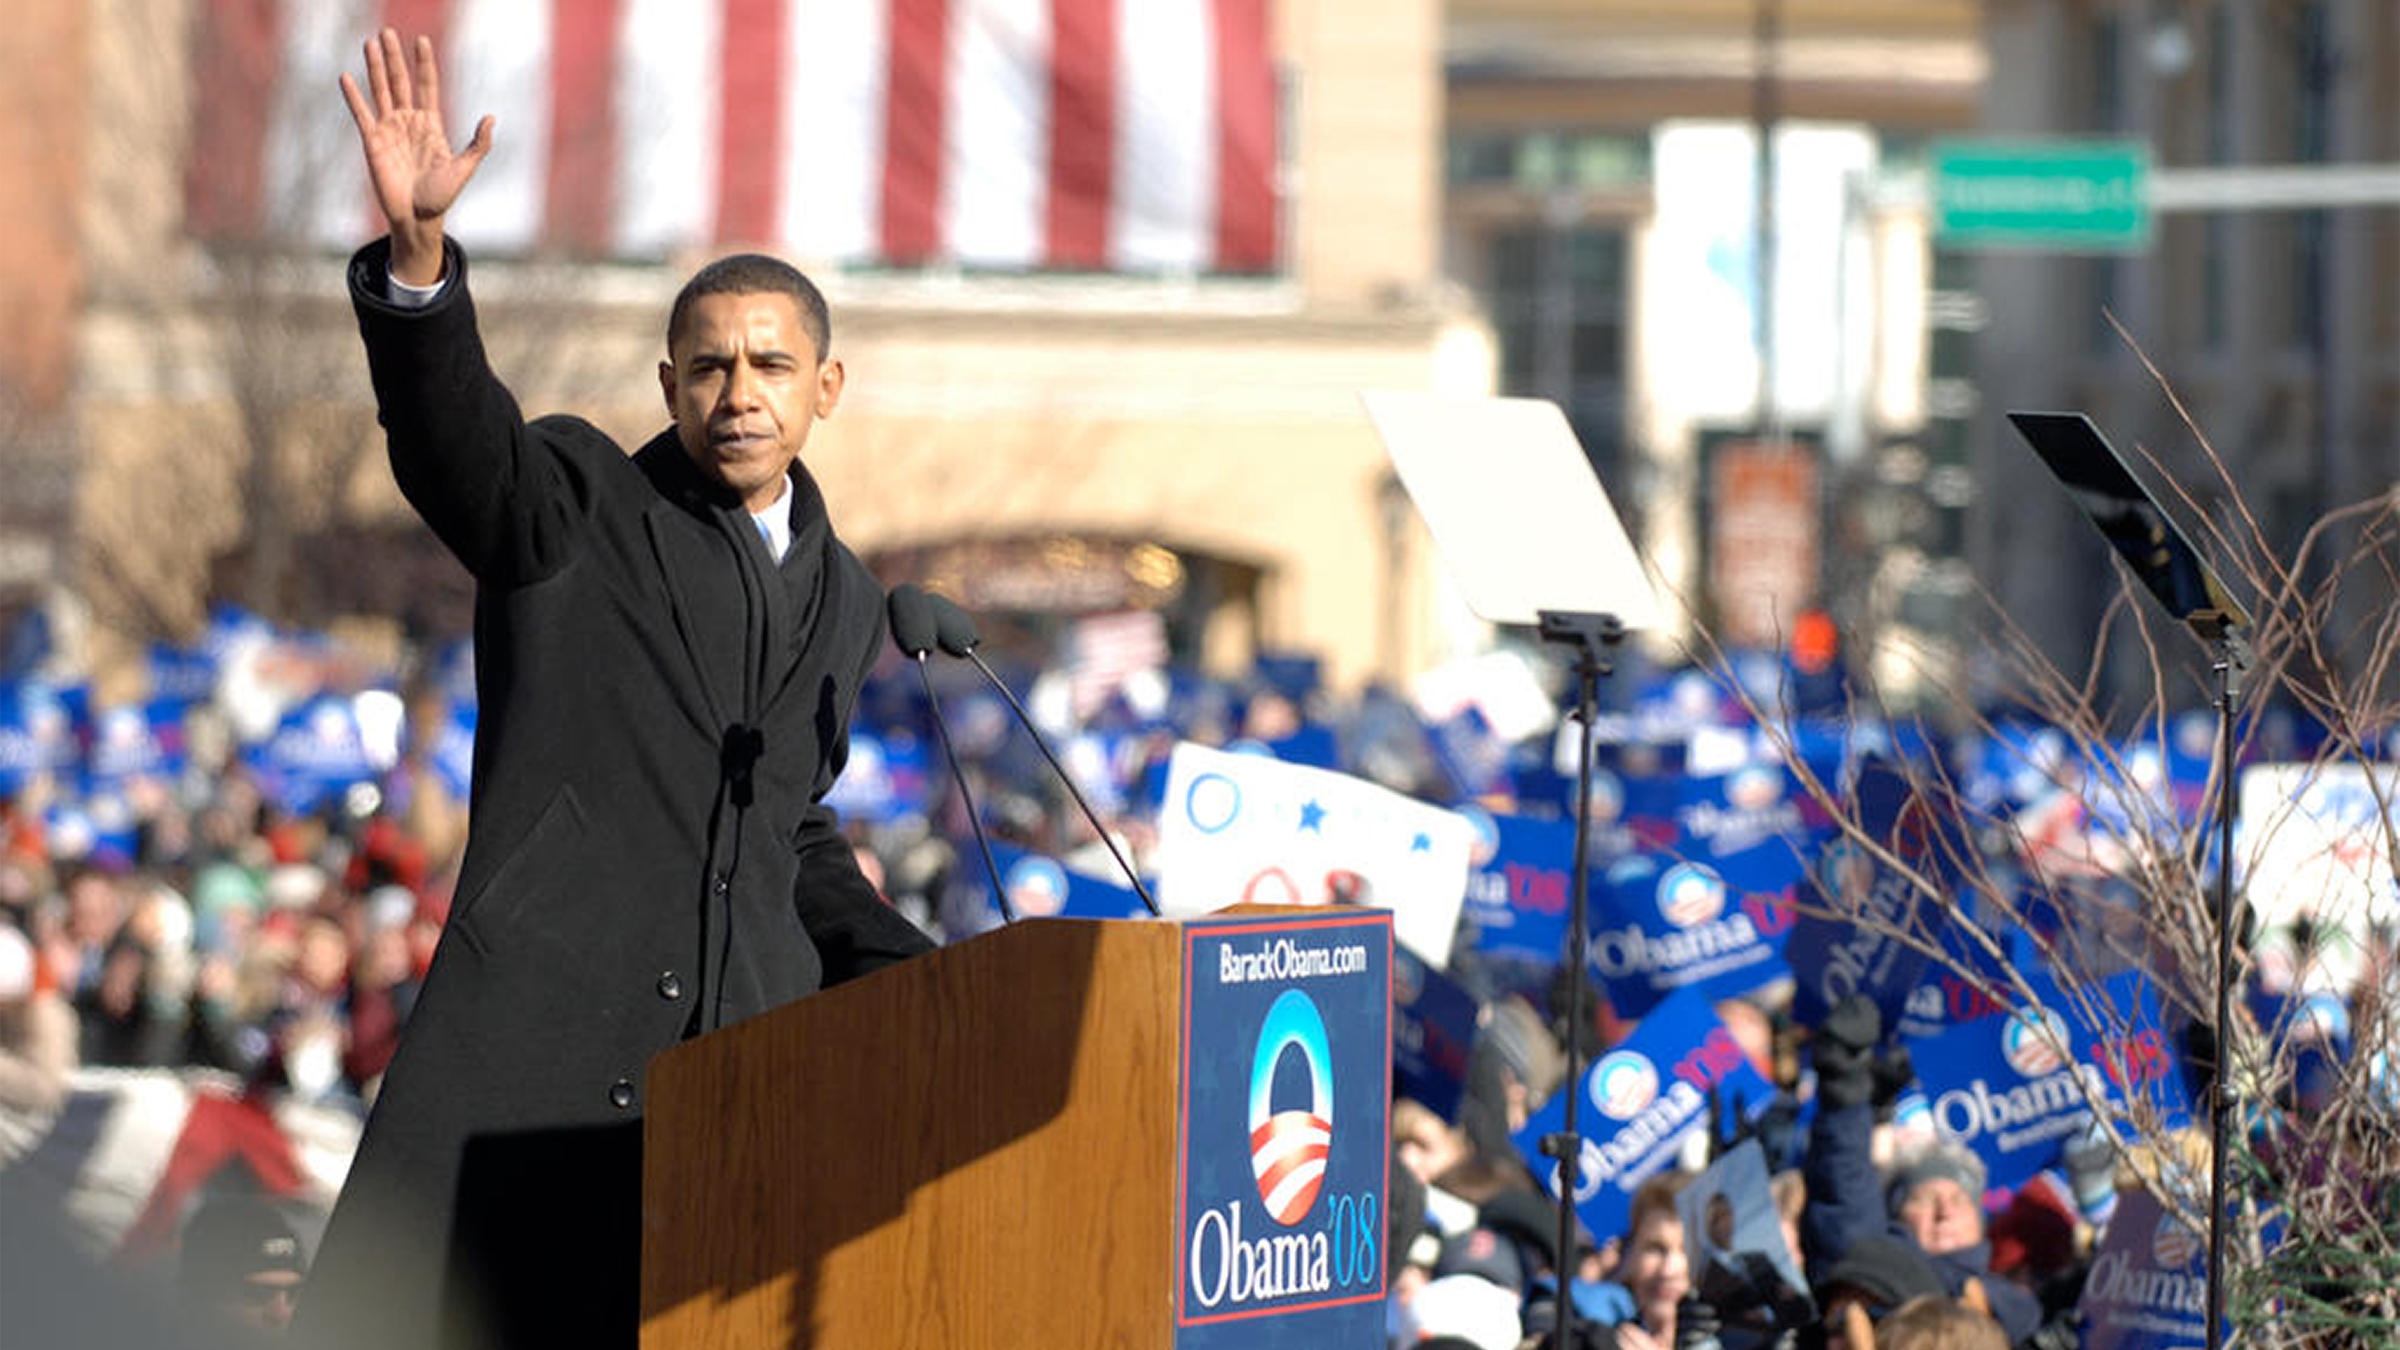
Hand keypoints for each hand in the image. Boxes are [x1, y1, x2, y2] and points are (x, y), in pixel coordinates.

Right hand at [339, 28, 492, 283]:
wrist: (418, 218)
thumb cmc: (441, 197)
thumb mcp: (464, 168)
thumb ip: (478, 144)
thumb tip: (490, 117)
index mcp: (431, 125)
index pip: (427, 86)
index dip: (424, 64)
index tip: (422, 41)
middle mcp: (409, 122)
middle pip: (401, 81)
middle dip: (394, 57)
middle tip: (388, 32)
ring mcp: (389, 130)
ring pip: (380, 91)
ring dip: (374, 67)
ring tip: (369, 43)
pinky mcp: (372, 142)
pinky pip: (362, 114)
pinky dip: (354, 97)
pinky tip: (346, 77)